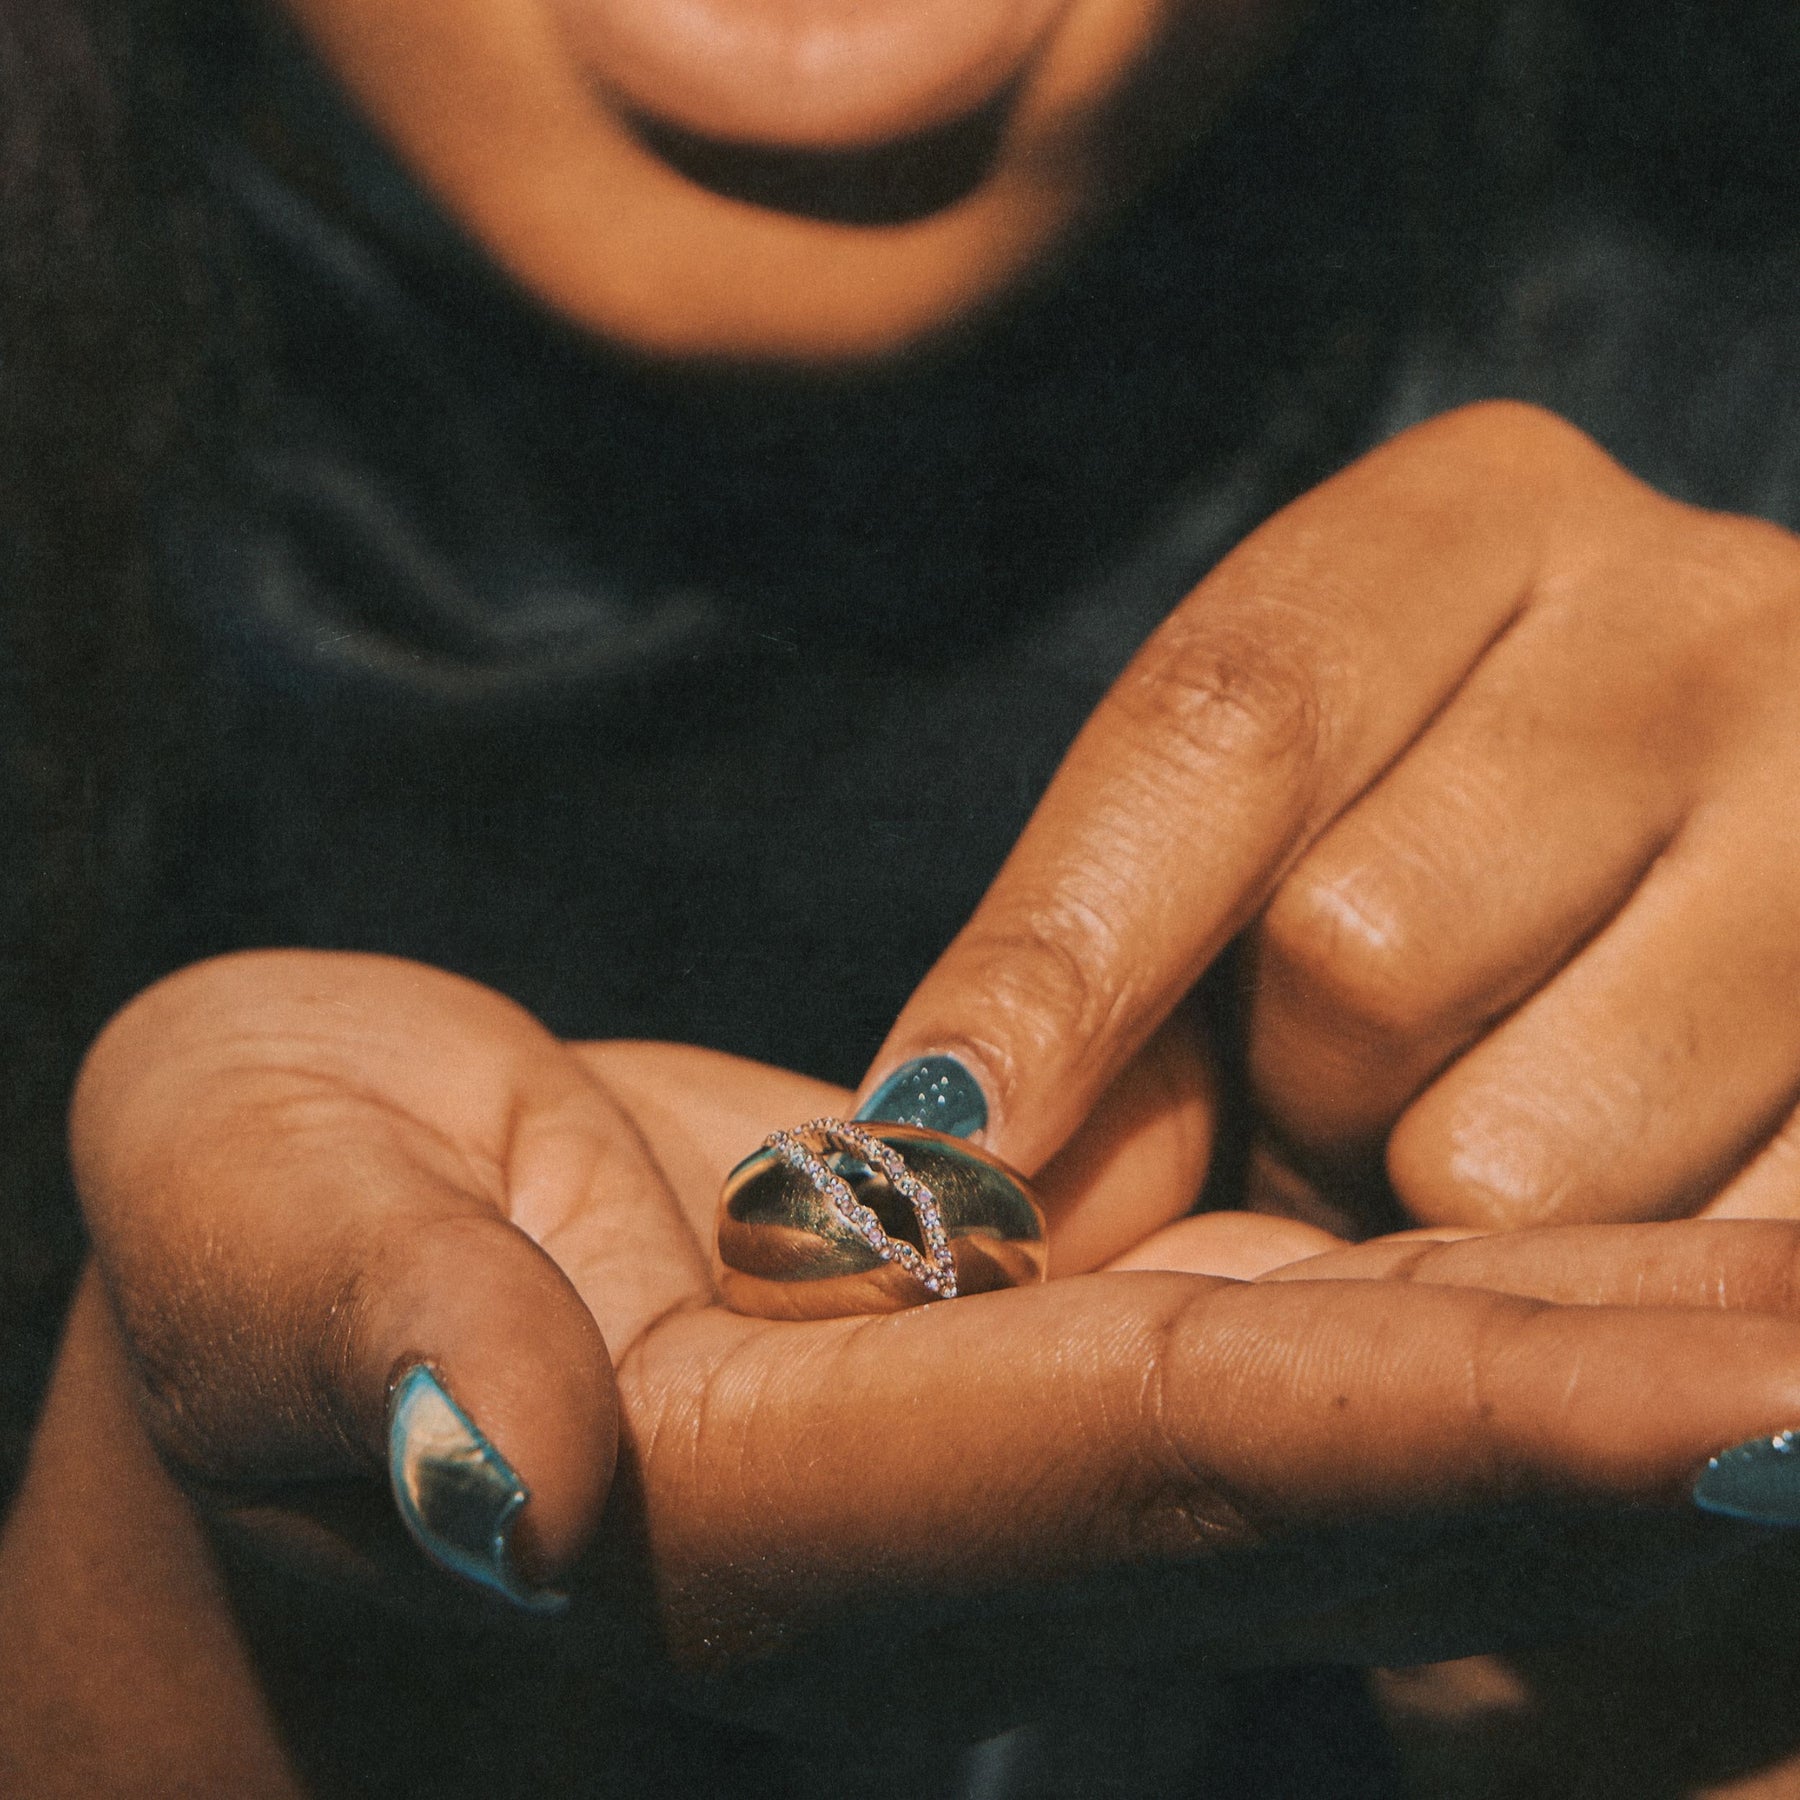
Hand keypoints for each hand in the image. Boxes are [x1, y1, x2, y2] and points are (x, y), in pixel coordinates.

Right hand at [26, 949, 1799, 1778]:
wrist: (300, 1322)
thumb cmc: (244, 1276)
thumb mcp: (237, 1250)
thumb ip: (349, 1344)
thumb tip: (501, 1468)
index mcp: (785, 1507)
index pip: (1178, 1448)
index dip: (1474, 1433)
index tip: (1774, 1400)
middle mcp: (957, 1511)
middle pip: (1360, 1451)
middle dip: (1659, 1408)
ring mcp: (1011, 1438)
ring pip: (1369, 1395)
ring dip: (1633, 1357)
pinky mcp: (1017, 1352)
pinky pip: (1299, 1337)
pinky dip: (1501, 1321)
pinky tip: (1680, 1266)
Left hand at [862, 401, 1799, 1233]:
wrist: (1738, 829)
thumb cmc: (1443, 830)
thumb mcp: (1270, 828)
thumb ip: (1104, 968)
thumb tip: (934, 1160)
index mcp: (1483, 516)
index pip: (1229, 721)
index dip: (1064, 959)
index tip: (936, 1140)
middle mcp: (1710, 619)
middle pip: (1362, 947)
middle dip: (1291, 1089)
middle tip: (1330, 1098)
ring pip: (1518, 1156)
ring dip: (1430, 1202)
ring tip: (1472, 1133)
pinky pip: (1689, 1256)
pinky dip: (1579, 1285)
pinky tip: (1609, 1186)